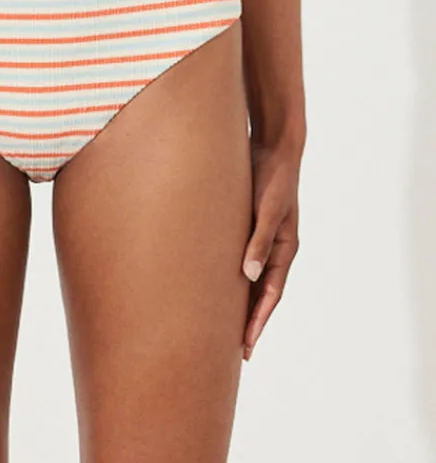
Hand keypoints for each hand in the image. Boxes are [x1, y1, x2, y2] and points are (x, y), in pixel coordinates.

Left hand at [241, 138, 301, 360]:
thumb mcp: (267, 209)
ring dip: (240, 301)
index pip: (271, 294)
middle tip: (235, 351)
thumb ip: (259, 239)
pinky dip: (231, 276)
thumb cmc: (272, 177)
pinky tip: (213, 285)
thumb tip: (249, 275)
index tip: (246, 346)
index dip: (258, 320)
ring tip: (222, 326)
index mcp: (284, 249)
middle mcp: (274, 248)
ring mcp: (261, 238)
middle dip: (249, 320)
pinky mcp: (247, 225)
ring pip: (250, 278)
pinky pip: (240, 258)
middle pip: (261, 292)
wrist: (271, 146)